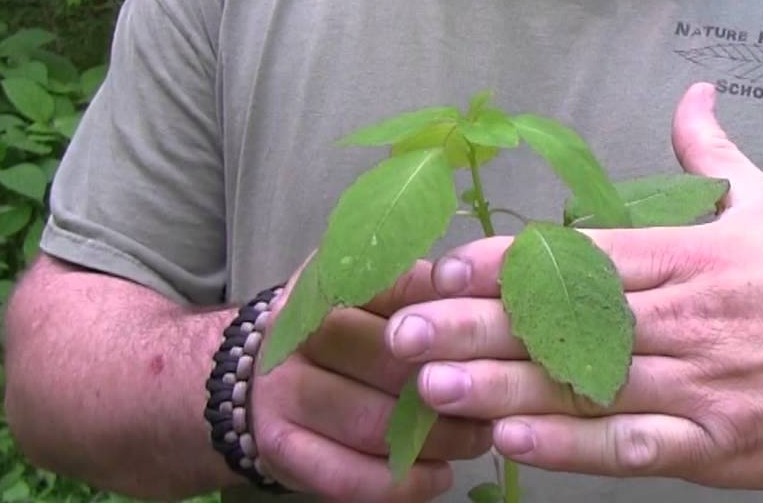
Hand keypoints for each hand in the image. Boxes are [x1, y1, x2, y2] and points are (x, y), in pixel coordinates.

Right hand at [251, 258, 492, 501]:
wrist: (263, 378)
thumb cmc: (350, 333)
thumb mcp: (381, 297)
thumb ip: (430, 296)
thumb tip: (498, 307)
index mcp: (336, 279)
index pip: (406, 293)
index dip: (456, 323)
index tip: (499, 343)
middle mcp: (300, 330)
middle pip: (389, 362)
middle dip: (454, 387)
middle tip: (497, 402)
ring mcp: (282, 389)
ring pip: (371, 422)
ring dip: (435, 440)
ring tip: (476, 441)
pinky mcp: (279, 444)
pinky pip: (345, 475)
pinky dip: (401, 484)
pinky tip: (437, 478)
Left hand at [384, 82, 762, 489]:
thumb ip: (713, 152)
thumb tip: (692, 93)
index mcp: (698, 252)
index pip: (585, 256)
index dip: (508, 264)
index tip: (442, 269)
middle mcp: (693, 316)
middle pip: (569, 321)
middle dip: (479, 327)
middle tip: (403, 333)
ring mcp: (707, 383)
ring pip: (591, 384)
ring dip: (505, 387)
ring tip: (431, 388)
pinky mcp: (723, 444)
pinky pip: (638, 446)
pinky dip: (576, 445)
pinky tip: (515, 439)